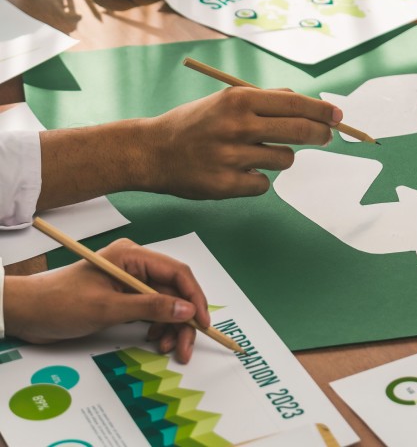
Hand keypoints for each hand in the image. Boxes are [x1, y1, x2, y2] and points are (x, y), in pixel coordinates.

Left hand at [3, 239, 209, 363]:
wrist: (25, 314)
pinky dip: (159, 327)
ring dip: (172, 327)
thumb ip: (149, 308)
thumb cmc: (59, 304)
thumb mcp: (106, 308)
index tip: (203, 323)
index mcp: (132, 257)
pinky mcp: (125, 298)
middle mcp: (136, 266)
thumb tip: (187, 310)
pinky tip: (155, 339)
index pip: (177, 273)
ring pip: (167, 304)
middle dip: (184, 319)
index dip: (194, 297)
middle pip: (175, 291)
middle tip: (187, 346)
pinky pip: (153, 312)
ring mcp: (131, 283)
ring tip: (169, 348)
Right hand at [38, 87, 344, 207]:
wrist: (150, 151)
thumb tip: (307, 103)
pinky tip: (238, 172)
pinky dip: (257, 180)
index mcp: (238, 100)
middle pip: (298, 132)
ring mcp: (231, 157)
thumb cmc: (195, 124)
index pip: (295, 104)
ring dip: (279, 158)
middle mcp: (237, 126)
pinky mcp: (225, 185)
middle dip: (319, 135)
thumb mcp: (225, 101)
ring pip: (283, 160)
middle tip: (327, 137)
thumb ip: (265, 101)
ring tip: (257, 153)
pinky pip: (263, 184)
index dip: (322, 112)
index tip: (338, 117)